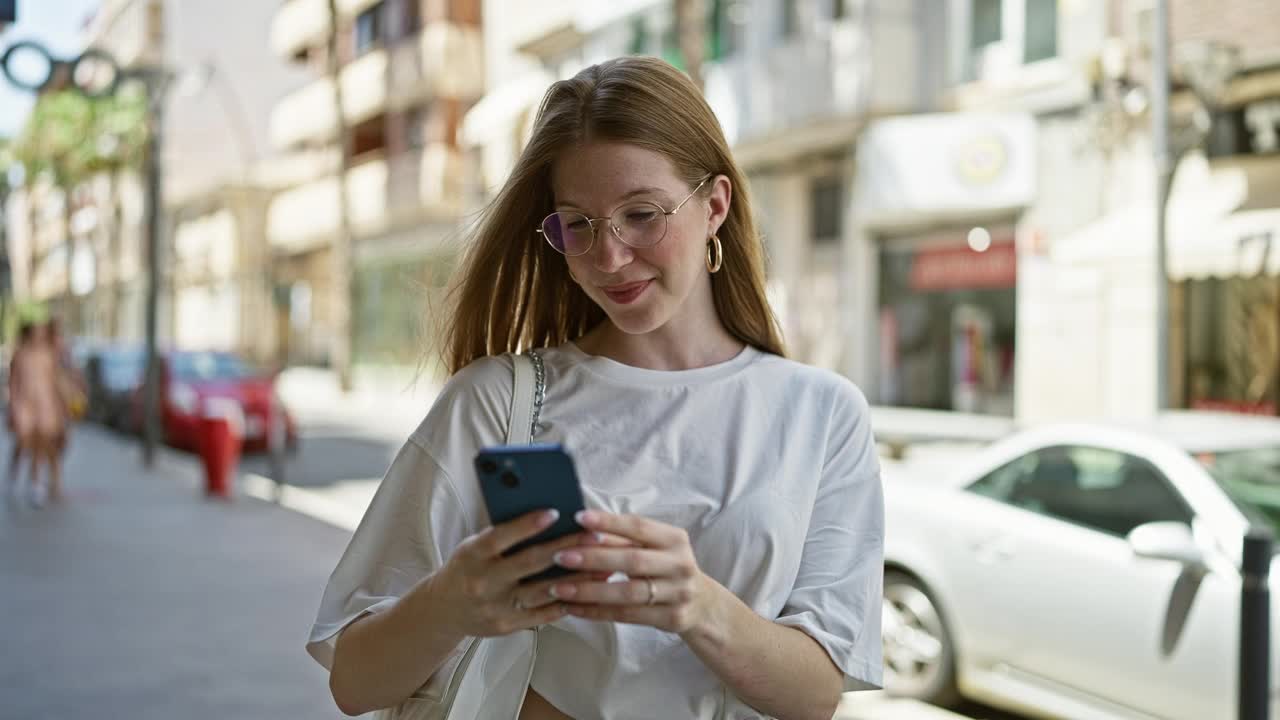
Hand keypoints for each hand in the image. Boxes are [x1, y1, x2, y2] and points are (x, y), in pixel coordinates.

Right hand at [433, 509, 598, 636]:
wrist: (443, 609)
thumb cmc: (467, 567)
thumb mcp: (474, 546)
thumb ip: (503, 535)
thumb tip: (546, 516)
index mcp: (472, 555)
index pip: (500, 537)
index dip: (527, 525)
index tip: (555, 512)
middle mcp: (482, 582)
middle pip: (529, 563)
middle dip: (566, 548)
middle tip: (594, 536)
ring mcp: (495, 607)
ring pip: (542, 591)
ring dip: (576, 578)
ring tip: (603, 566)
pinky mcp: (505, 626)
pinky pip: (542, 614)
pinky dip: (565, 601)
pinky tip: (587, 591)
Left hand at [547, 510, 714, 633]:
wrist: (703, 605)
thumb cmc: (667, 569)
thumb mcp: (655, 548)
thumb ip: (623, 539)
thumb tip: (583, 527)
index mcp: (674, 539)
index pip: (639, 527)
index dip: (609, 522)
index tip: (579, 518)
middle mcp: (679, 564)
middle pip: (632, 560)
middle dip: (593, 558)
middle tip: (561, 556)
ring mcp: (678, 593)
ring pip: (628, 592)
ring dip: (589, 590)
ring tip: (559, 587)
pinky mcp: (672, 618)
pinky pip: (628, 616)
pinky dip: (598, 611)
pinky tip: (574, 608)